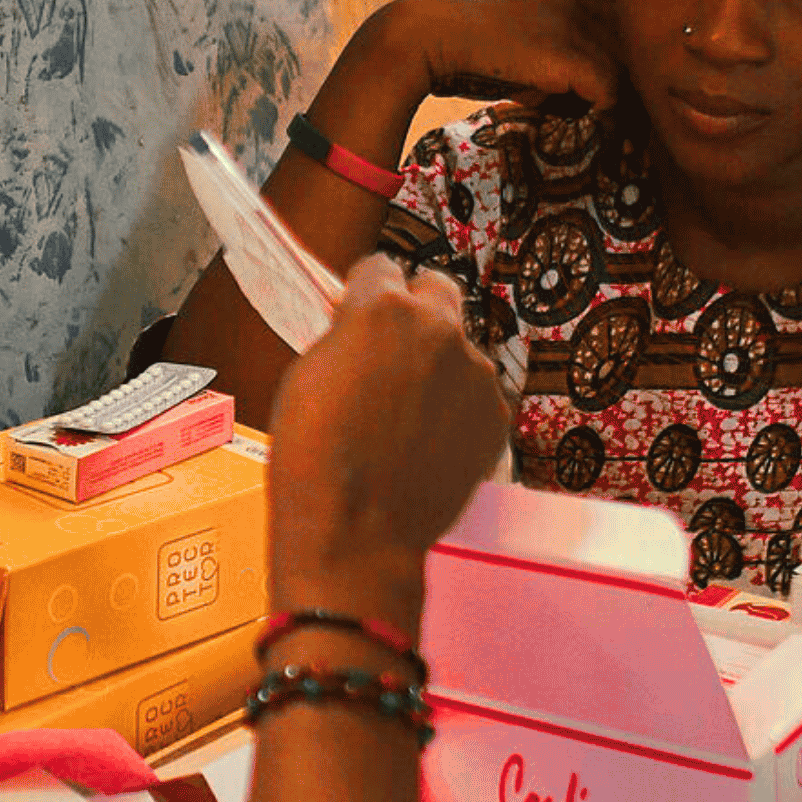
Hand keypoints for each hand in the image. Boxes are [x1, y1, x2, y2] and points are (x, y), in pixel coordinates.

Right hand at [262, 254, 511, 632]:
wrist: (356, 534)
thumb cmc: (315, 458)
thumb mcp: (306, 374)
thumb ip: (343, 335)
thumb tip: (359, 326)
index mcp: (383, 309)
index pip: (381, 267)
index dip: (365, 292)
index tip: (358, 312)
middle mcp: (439, 329)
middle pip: (436, 290)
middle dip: (415, 309)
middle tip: (391, 348)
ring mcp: (475, 374)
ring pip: (458, 349)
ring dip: (436, 367)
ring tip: (404, 418)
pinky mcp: (495, 417)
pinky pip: (475, 396)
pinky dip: (455, 411)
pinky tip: (425, 444)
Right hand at [351, 0, 626, 115]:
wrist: (431, 37)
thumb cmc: (471, 54)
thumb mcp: (527, 58)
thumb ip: (561, 73)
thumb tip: (587, 108)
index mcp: (578, 6)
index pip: (632, 40)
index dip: (633, 76)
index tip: (622, 109)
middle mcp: (587, 12)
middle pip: (643, 59)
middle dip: (638, 96)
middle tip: (628, 131)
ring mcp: (582, 32)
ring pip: (634, 78)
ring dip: (624, 112)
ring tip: (614, 140)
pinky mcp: (573, 58)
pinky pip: (612, 96)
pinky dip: (603, 119)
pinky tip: (586, 132)